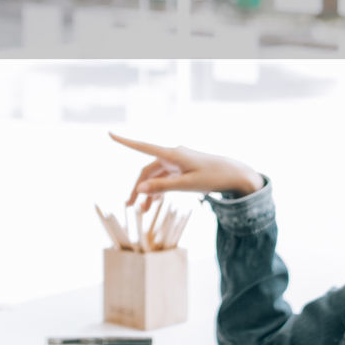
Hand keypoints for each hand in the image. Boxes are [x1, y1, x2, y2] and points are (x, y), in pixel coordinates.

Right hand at [109, 132, 264, 211]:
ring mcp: (177, 162)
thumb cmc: (213, 177)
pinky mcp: (182, 168)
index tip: (109, 134)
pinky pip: (165, 178)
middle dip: (137, 188)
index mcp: (172, 154)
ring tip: (142, 211)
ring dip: (148, 192)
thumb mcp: (187, 185)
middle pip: (147, 170)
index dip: (125, 141)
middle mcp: (172, 155)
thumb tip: (139, 189)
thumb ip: (162, 187)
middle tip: (129, 206)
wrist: (235, 175)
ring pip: (155, 176)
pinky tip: (154, 203)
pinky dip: (158, 189)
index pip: (142, 146)